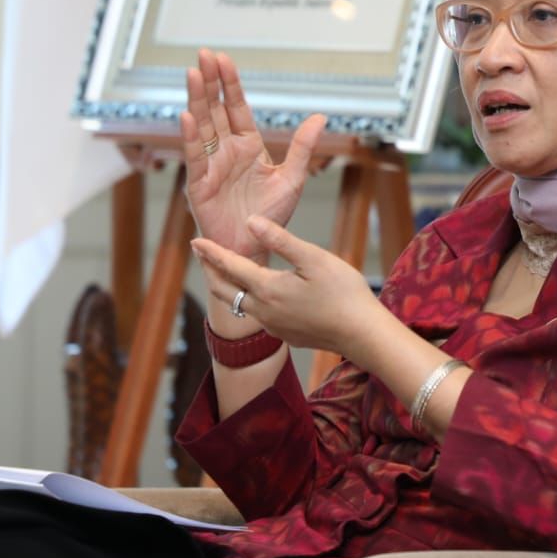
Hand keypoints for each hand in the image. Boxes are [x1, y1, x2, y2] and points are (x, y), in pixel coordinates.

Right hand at [179, 49, 325, 261]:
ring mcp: (211, 165)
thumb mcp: (293, 177)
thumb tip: (320, 117)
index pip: (237, 108)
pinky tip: (186, 116)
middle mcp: (226, 151)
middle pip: (216, 110)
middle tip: (203, 54)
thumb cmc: (271, 215)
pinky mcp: (199, 185)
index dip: (230, 84)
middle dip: (209, 82)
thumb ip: (303, 147)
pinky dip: (189, 137)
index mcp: (248, 146)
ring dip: (196, 100)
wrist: (255, 247)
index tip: (223, 58)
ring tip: (191, 74)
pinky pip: (194, 157)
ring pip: (202, 126)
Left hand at [192, 215, 380, 356]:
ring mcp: (273, 327)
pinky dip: (249, 300)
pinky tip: (260, 294)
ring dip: (228, 286)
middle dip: (210, 271)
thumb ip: (280, 240)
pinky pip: (258, 316)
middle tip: (201, 255)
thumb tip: (250, 222)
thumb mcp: (313, 258)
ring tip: (226, 272)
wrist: (361, 334)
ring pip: (240, 305)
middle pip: (224, 290)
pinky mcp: (286, 335)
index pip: (230, 267)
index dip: (210, 253)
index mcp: (268, 289)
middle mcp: (263, 311)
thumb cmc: (343, 293)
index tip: (194, 241)